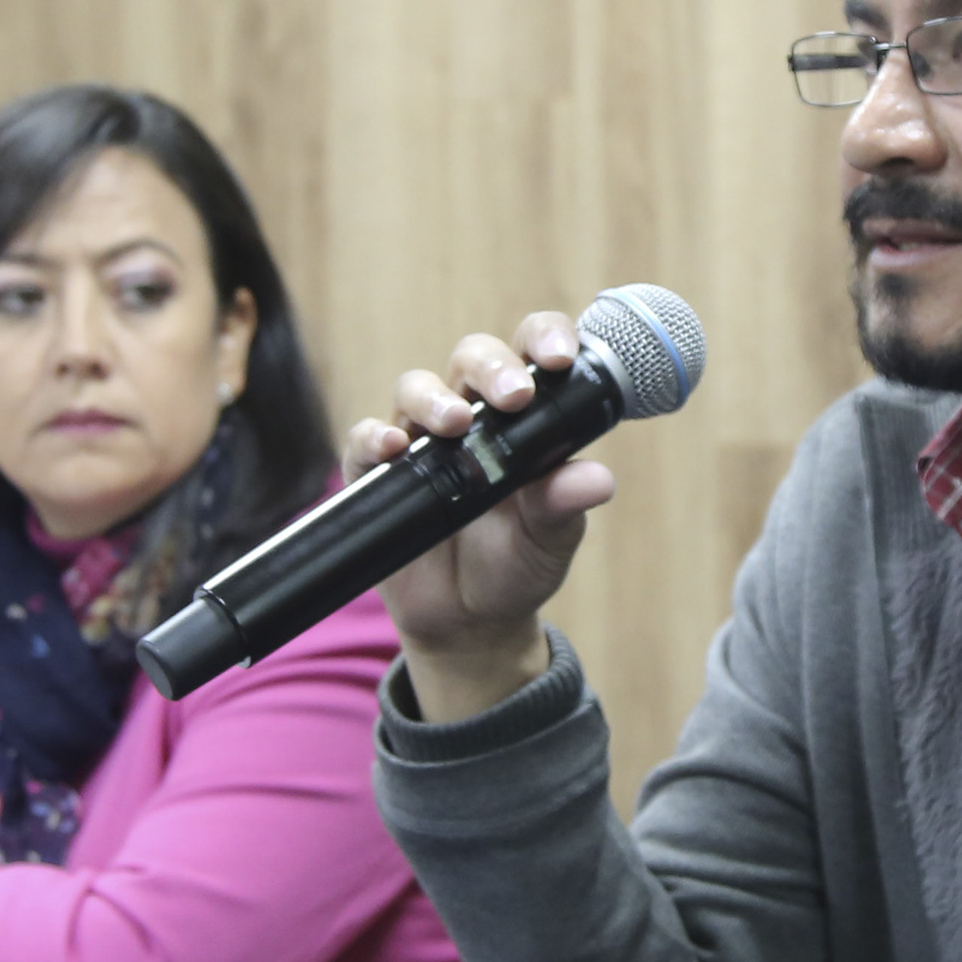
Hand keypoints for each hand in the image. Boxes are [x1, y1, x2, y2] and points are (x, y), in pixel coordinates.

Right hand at [345, 312, 618, 718]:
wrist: (469, 622)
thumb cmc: (517, 563)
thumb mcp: (550, 539)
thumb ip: (565, 504)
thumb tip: (597, 478)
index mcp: (522, 417)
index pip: (531, 353)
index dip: (544, 339)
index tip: (561, 358)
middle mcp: (470, 416)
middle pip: (472, 358)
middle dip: (493, 366)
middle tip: (515, 396)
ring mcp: (419, 440)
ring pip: (416, 388)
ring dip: (433, 398)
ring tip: (453, 425)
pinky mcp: (374, 473)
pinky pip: (364, 440)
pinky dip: (374, 436)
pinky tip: (393, 448)